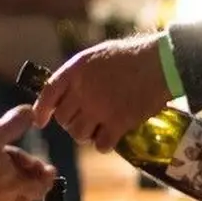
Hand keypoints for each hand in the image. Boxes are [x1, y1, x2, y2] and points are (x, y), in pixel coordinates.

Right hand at [0, 106, 56, 200]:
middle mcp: (2, 199)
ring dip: (5, 181)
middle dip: (28, 182)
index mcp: (14, 183)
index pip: (39, 187)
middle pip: (24, 197)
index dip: (47, 178)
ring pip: (3, 198)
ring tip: (0, 164)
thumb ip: (13, 124)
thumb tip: (29, 112)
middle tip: (29, 168)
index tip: (51, 170)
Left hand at [31, 35, 170, 150]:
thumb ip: (79, 73)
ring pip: (79, 135)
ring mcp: (99, 109)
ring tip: (99, 128)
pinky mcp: (118, 124)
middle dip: (71, 123)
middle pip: (63, 119)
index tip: (41, 121)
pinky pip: (101, 145)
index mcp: (76, 71)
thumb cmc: (132, 56)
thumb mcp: (98, 55)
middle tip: (85, 120)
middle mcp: (83, 91)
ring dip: (87, 135)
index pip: (48, 94)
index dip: (42, 110)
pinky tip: (112, 138)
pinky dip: (105, 144)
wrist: (161, 63)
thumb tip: (66, 93)